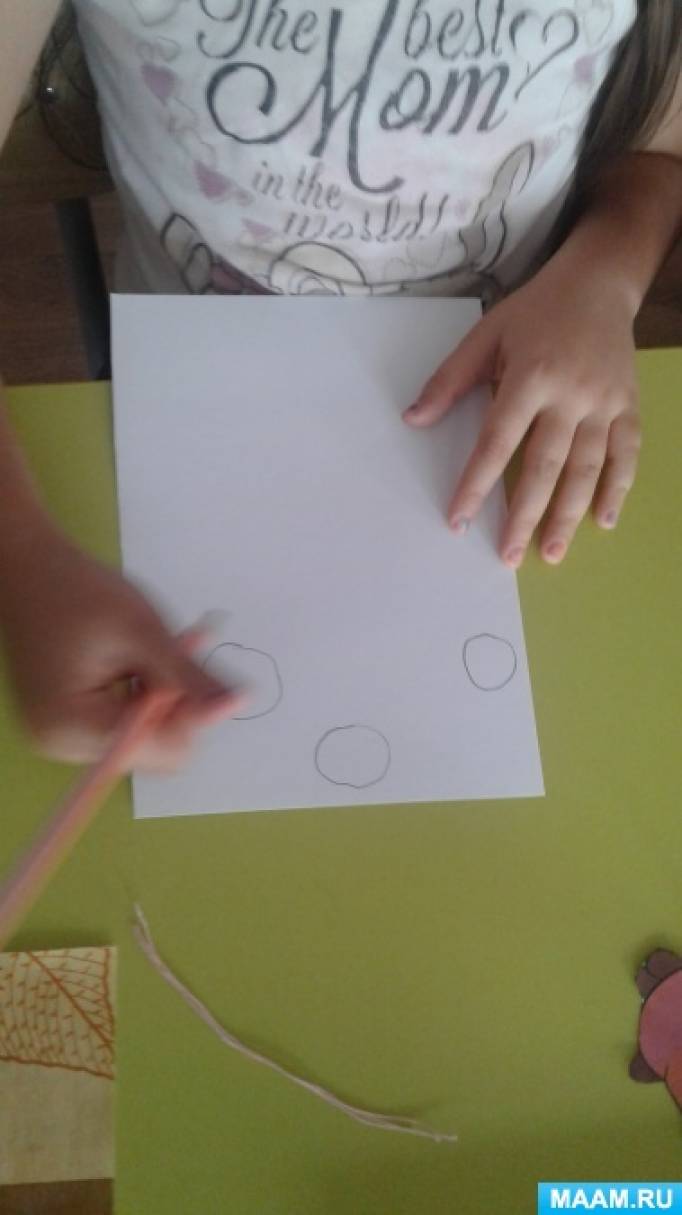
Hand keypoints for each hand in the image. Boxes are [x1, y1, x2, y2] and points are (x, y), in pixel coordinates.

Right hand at [0, 528, 239, 767]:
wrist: (26, 569)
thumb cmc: (79, 592)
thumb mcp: (144, 633)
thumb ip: (191, 678)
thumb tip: (239, 703)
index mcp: (71, 727)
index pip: (158, 750)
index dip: (191, 717)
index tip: (208, 676)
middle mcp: (61, 744)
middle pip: (152, 750)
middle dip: (175, 706)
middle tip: (183, 655)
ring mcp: (61, 737)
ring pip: (144, 736)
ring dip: (162, 697)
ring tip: (157, 649)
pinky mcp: (66, 724)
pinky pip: (124, 723)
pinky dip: (142, 695)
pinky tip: (140, 660)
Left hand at [404, 257, 641, 566]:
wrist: (599, 283)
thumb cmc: (535, 311)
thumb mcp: (486, 335)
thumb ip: (450, 381)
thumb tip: (414, 420)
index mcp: (530, 376)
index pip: (498, 442)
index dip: (477, 484)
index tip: (459, 520)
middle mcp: (570, 394)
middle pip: (545, 466)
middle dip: (525, 516)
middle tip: (509, 556)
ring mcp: (604, 402)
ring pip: (587, 468)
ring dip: (569, 515)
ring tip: (551, 553)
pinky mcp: (628, 405)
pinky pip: (626, 454)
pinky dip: (617, 489)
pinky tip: (603, 521)